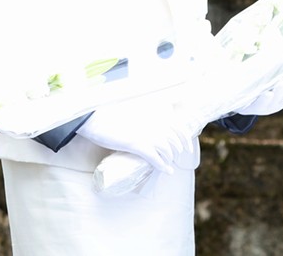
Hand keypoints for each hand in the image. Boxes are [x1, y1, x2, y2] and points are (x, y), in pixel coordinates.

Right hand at [76, 100, 192, 173]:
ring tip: (167, 165)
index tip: (186, 148)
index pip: (179, 127)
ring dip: (169, 160)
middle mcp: (154, 123)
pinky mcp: (136, 145)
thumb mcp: (134, 111)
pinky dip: (162, 166)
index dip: (185, 139)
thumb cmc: (112, 114)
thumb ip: (146, 115)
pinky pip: (155, 158)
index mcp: (154, 113)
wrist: (96, 119)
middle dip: (176, 152)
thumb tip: (153, 122)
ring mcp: (146, 134)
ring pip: (167, 151)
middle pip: (174, 142)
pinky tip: (166, 171)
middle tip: (173, 158)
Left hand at [236, 69, 282, 115]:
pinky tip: (267, 94)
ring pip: (274, 101)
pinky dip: (264, 100)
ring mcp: (265, 107)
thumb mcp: (274, 78)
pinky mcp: (253, 108)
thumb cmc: (261, 86)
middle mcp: (276, 104)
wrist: (239, 98)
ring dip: (279, 92)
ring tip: (282, 83)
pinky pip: (259, 105)